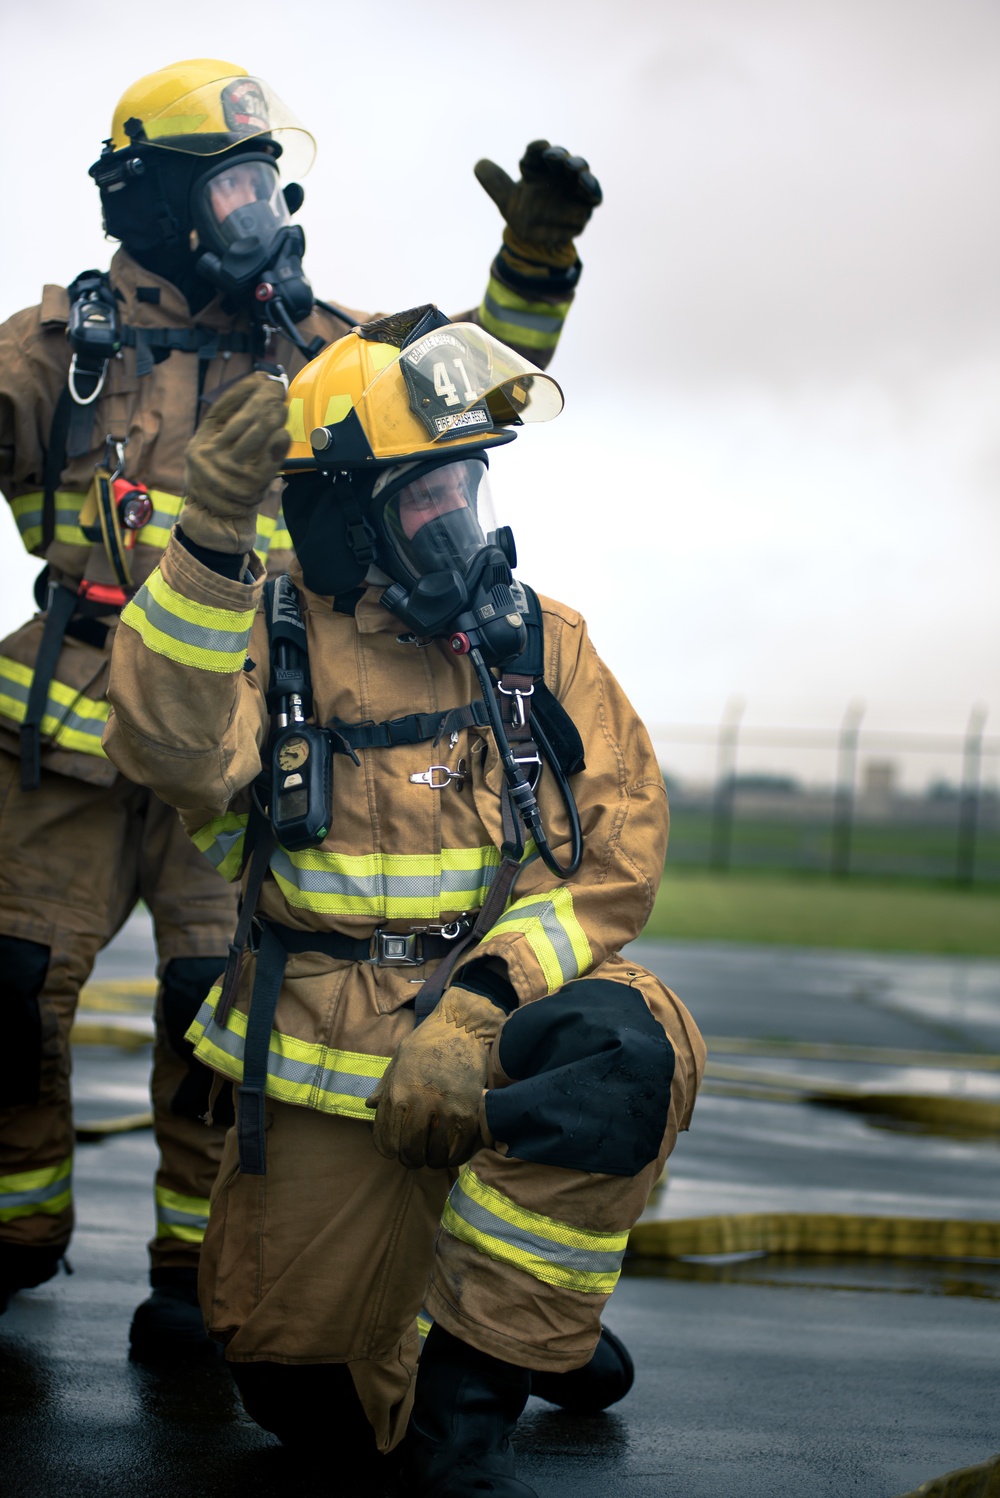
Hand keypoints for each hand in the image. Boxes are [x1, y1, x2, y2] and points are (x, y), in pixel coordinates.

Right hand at [181, 373, 291, 553]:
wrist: (216, 517)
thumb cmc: (216, 477)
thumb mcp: (207, 450)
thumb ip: (224, 426)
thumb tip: (255, 391)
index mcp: (200, 443)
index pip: (223, 407)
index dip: (243, 390)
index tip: (260, 377)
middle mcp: (213, 455)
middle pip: (244, 417)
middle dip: (264, 398)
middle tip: (277, 388)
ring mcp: (233, 470)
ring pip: (259, 432)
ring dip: (274, 414)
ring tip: (281, 405)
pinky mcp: (253, 483)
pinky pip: (272, 454)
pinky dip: (280, 438)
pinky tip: (283, 429)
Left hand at [365, 987, 504, 1169]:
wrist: (463, 1026)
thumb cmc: (428, 1042)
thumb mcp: (399, 1060)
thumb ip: (385, 1088)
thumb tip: (369, 1106)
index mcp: (398, 1092)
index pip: (386, 1141)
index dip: (390, 1150)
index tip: (396, 1149)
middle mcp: (419, 1104)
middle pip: (411, 1152)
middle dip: (411, 1159)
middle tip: (417, 1155)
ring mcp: (446, 1109)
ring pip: (436, 1155)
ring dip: (434, 1159)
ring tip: (435, 1152)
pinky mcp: (470, 1112)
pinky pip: (460, 1149)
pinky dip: (455, 1156)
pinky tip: (452, 1150)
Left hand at [474, 140, 602, 262]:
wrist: (534, 241)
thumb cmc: (522, 215)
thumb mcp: (506, 201)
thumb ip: (495, 183)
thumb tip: (478, 164)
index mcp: (540, 167)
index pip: (538, 154)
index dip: (537, 149)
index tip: (535, 150)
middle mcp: (558, 173)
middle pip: (562, 159)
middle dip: (559, 156)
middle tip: (552, 158)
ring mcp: (573, 188)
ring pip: (580, 172)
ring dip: (578, 168)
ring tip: (573, 169)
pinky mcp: (585, 205)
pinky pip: (593, 195)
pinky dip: (592, 189)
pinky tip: (587, 188)